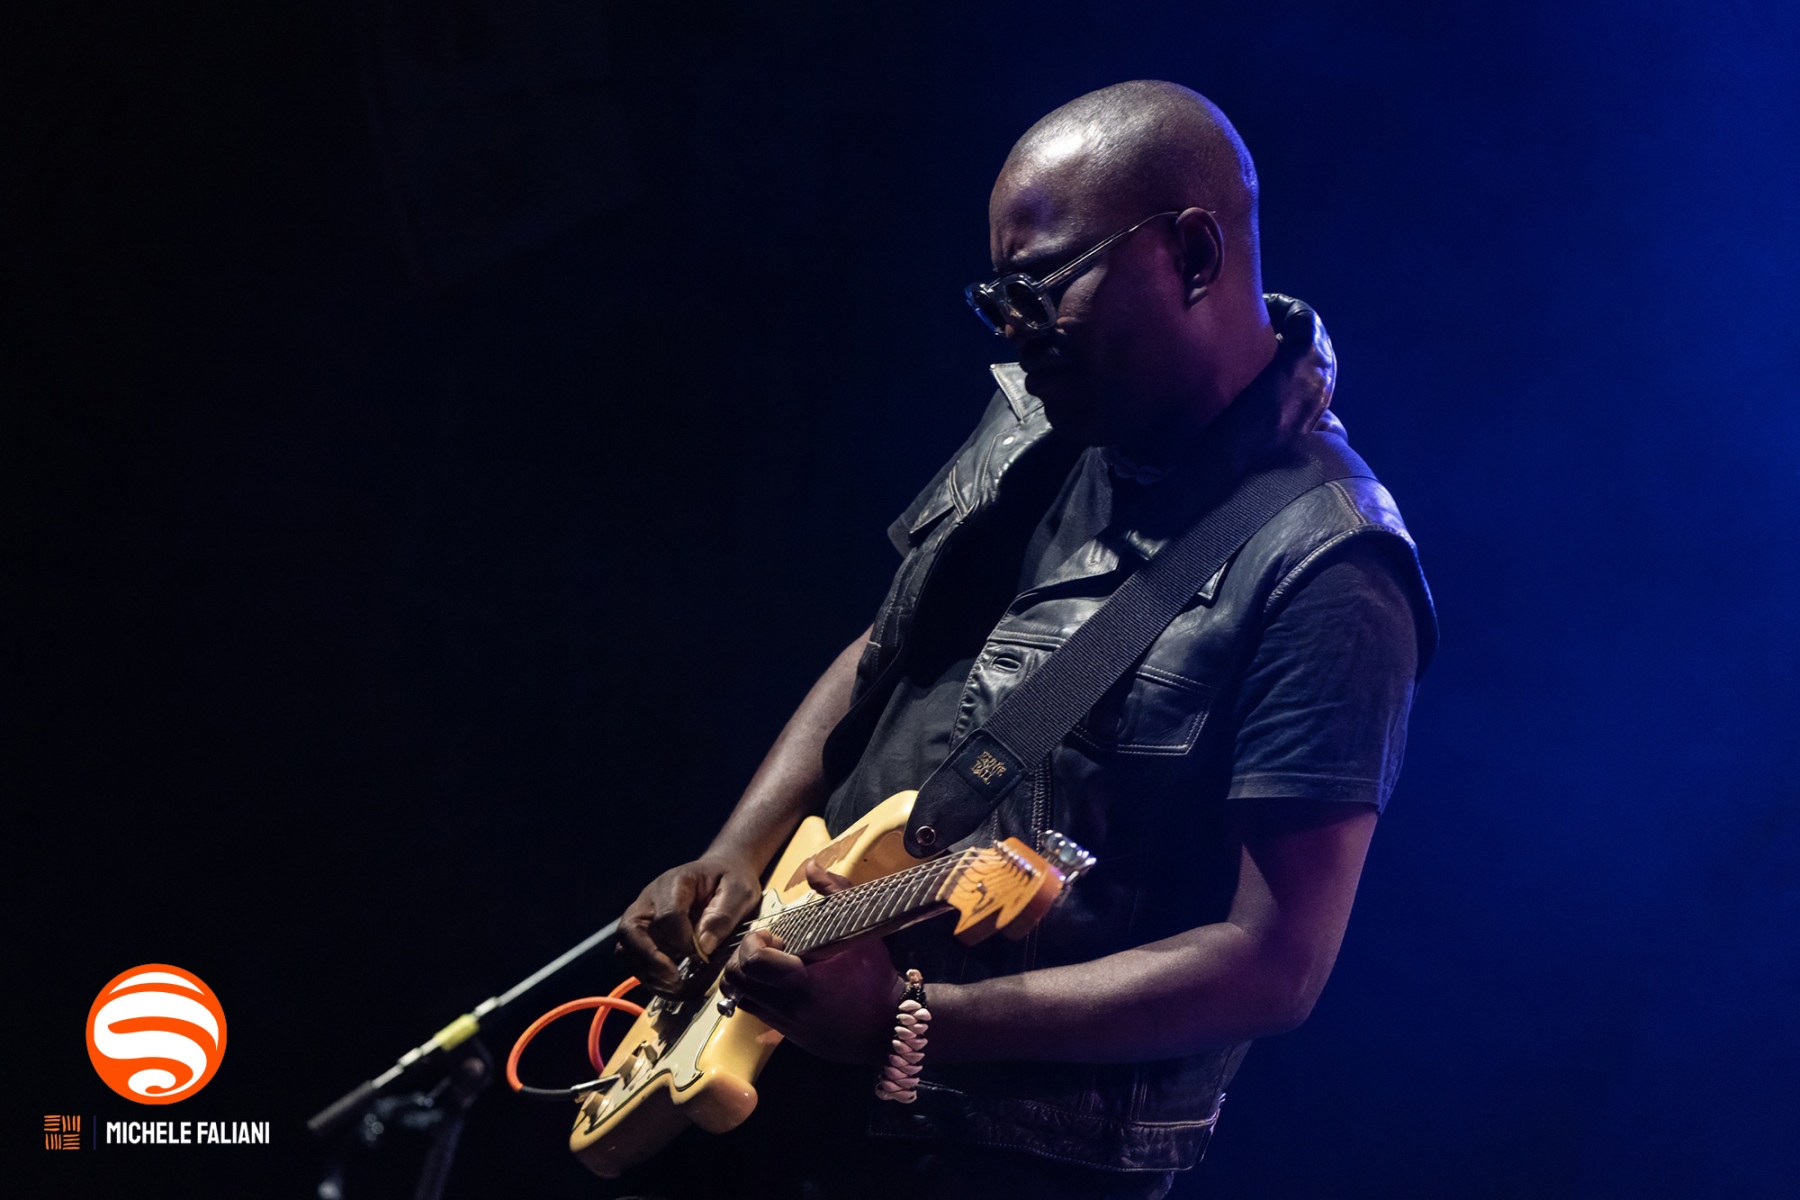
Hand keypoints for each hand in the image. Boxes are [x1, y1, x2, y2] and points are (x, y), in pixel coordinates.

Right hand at [617, 855, 762, 991]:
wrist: (721, 874)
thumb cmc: (730, 881)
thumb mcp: (740, 892)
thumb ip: (723, 916)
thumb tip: (703, 946)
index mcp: (675, 883)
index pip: (667, 916)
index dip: (682, 941)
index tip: (703, 956)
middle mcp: (650, 899)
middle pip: (630, 930)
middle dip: (650, 960)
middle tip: (674, 980)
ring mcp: (642, 917)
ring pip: (626, 948)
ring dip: (648, 973)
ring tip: (676, 988)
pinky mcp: (643, 935)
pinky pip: (634, 958)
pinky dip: (650, 977)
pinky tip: (672, 987)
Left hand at [720, 862, 904, 1063]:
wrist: (890, 1026)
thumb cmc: (875, 978)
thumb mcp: (861, 931)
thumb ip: (835, 893)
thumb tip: (812, 866)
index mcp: (803, 982)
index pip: (752, 962)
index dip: (753, 943)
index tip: (773, 935)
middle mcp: (788, 1007)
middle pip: (735, 981)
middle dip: (743, 957)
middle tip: (769, 948)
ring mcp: (785, 1025)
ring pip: (739, 998)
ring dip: (746, 976)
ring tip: (770, 964)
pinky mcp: (787, 1035)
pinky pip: (754, 1012)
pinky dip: (755, 993)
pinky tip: (778, 981)